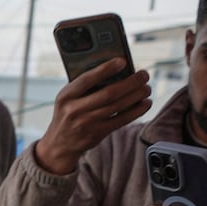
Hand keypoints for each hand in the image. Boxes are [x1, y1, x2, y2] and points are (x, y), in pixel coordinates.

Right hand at [35, 60, 151, 175]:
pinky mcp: (97, 134)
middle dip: (130, 83)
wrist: (60, 143)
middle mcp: (74, 110)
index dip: (105, 69)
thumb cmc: (68, 113)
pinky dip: (136, 111)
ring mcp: (86, 124)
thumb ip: (84, 85)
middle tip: (144, 75)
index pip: (87, 80)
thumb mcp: (67, 98)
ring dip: (137, 95)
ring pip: (118, 106)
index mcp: (66, 96)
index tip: (122, 61)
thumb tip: (116, 70)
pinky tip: (145, 103)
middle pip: (109, 93)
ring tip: (147, 88)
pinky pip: (121, 120)